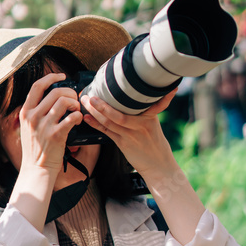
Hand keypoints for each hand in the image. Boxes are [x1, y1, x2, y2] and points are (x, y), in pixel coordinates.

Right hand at [15, 71, 82, 175]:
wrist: (36, 169)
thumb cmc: (35, 148)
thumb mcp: (27, 126)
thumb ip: (34, 111)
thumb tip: (49, 95)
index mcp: (25, 112)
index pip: (37, 86)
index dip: (51, 77)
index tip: (62, 76)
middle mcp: (33, 117)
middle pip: (55, 91)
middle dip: (69, 92)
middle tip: (74, 99)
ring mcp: (44, 126)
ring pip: (64, 101)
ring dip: (75, 103)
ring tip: (76, 110)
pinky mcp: (56, 135)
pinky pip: (71, 118)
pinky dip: (78, 116)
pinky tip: (78, 120)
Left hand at [81, 89, 204, 244]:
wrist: (159, 166)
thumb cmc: (154, 143)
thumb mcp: (153, 123)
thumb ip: (144, 111)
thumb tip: (129, 97)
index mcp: (149, 115)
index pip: (139, 99)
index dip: (123, 90)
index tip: (111, 79)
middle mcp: (141, 124)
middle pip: (118, 112)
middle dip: (102, 103)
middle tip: (90, 94)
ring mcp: (132, 135)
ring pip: (110, 122)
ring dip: (95, 112)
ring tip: (85, 102)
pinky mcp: (124, 144)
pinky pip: (107, 132)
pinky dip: (96, 124)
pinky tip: (87, 118)